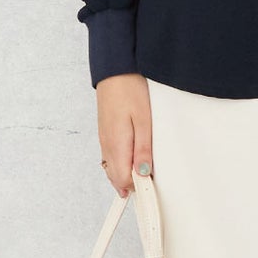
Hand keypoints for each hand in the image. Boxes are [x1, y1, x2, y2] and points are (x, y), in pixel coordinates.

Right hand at [95, 72, 153, 195]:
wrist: (114, 70)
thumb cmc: (130, 91)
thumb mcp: (144, 120)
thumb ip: (143, 149)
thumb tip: (143, 174)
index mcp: (116, 145)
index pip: (123, 180)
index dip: (138, 187)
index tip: (153, 186)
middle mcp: (107, 146)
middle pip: (116, 178)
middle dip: (133, 185)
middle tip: (151, 184)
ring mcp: (104, 140)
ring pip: (112, 169)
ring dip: (127, 175)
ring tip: (144, 174)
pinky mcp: (105, 133)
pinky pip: (111, 158)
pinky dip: (121, 164)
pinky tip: (132, 161)